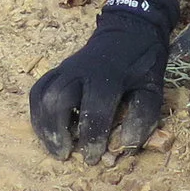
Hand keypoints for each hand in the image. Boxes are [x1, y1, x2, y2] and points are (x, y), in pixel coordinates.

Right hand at [29, 0, 175, 164]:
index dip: (92, 138)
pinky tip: (45, 131)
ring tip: (53, 147)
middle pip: (58, 100)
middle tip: (65, 154)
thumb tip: (125, 143)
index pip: (94, 110)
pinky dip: (37, 112)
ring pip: (42, 95)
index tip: (93, 158)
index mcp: (108, 76)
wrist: (129, 32)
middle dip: (57, 131)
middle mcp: (80, 71)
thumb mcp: (152, 89)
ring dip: (43, 125)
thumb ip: (143, 117)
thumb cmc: (141, 66)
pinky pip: (38, 90)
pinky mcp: (57, 70)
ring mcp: (65, 68)